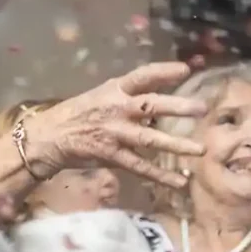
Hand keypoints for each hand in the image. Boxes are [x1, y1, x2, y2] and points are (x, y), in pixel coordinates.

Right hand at [19, 63, 208, 188]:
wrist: (47, 137)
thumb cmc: (78, 114)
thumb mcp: (101, 97)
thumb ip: (129, 98)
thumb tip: (162, 102)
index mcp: (113, 90)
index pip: (141, 76)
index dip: (163, 72)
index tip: (185, 70)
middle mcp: (116, 109)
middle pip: (151, 105)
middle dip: (178, 107)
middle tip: (203, 108)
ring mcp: (114, 133)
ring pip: (150, 139)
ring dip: (176, 145)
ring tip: (200, 149)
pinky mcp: (111, 155)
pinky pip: (140, 167)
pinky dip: (161, 176)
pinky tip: (180, 181)